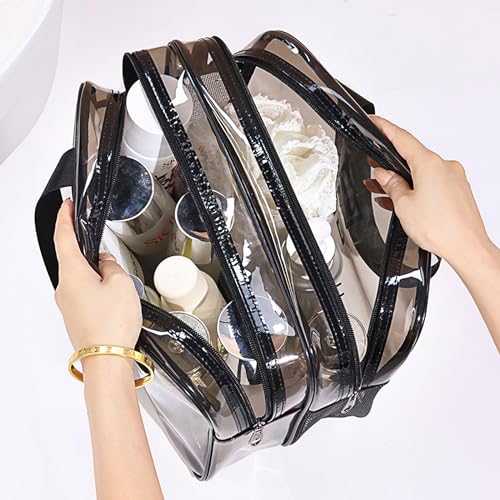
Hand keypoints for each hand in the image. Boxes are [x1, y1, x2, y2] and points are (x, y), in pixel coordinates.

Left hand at [54, 199, 141, 351]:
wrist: (107, 359)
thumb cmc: (111, 324)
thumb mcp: (120, 283)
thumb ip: (112, 266)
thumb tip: (106, 262)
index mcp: (72, 273)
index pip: (63, 237)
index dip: (64, 218)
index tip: (66, 206)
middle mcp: (64, 288)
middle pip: (72, 259)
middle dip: (90, 253)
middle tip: (108, 253)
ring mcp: (67, 304)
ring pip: (80, 278)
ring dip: (96, 275)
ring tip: (118, 283)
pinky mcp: (75, 316)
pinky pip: (84, 294)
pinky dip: (97, 290)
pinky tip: (113, 299)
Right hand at [365, 116, 492, 266]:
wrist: (466, 247)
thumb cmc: (441, 227)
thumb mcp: (403, 204)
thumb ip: (391, 185)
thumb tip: (384, 174)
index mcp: (430, 164)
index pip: (402, 138)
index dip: (385, 128)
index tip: (375, 122)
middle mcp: (445, 166)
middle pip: (412, 158)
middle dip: (391, 165)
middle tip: (374, 170)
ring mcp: (454, 178)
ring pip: (421, 173)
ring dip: (403, 181)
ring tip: (385, 194)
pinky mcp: (457, 191)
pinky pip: (432, 183)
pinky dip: (417, 189)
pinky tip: (405, 201)